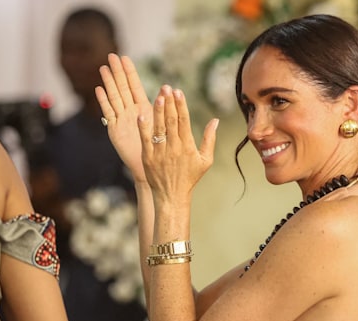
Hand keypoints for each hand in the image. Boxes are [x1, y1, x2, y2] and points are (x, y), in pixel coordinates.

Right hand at [95, 53, 150, 183]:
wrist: (150, 166)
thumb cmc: (160, 148)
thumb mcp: (163, 124)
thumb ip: (163, 107)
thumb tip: (169, 88)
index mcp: (144, 109)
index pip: (135, 86)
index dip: (130, 72)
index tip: (125, 57)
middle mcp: (131, 111)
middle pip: (122, 88)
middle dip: (117, 72)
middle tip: (111, 55)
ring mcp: (122, 119)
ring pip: (114, 97)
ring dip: (108, 83)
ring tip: (103, 68)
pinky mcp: (115, 130)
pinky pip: (109, 113)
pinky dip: (104, 101)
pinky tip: (99, 89)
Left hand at [136, 85, 217, 203]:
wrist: (172, 196)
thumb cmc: (190, 177)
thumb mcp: (205, 160)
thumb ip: (209, 139)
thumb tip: (215, 120)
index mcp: (188, 147)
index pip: (184, 121)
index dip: (181, 105)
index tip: (179, 91)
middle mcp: (174, 148)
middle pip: (171, 121)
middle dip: (169, 103)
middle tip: (167, 87)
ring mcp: (160, 152)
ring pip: (159, 127)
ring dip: (158, 111)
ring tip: (158, 96)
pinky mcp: (148, 157)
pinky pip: (145, 140)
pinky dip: (143, 127)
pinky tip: (142, 115)